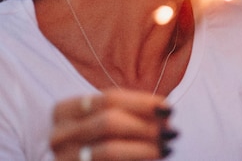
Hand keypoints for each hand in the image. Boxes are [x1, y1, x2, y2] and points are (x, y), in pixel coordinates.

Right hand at [50, 89, 177, 160]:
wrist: (75, 160)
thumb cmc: (95, 138)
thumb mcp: (106, 119)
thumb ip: (131, 112)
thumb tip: (165, 113)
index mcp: (64, 111)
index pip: (109, 98)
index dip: (142, 102)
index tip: (169, 108)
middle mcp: (58, 135)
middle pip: (109, 123)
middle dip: (145, 126)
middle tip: (172, 131)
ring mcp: (62, 159)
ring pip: (109, 150)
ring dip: (144, 148)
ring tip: (167, 147)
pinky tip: (153, 158)